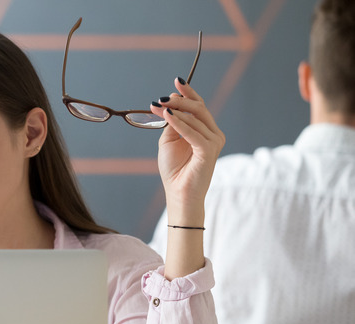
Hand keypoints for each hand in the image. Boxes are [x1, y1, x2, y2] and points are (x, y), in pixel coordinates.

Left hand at [150, 78, 224, 224]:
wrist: (179, 193)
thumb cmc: (175, 170)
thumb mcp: (169, 141)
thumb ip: (171, 124)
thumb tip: (169, 105)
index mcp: (205, 130)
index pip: (199, 106)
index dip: (189, 93)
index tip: (176, 81)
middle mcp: (213, 134)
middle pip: (198, 108)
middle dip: (179, 100)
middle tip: (161, 98)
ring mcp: (214, 141)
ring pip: (195, 118)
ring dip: (175, 110)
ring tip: (158, 106)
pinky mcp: (209, 150)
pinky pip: (193, 132)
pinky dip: (179, 123)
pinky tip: (167, 116)